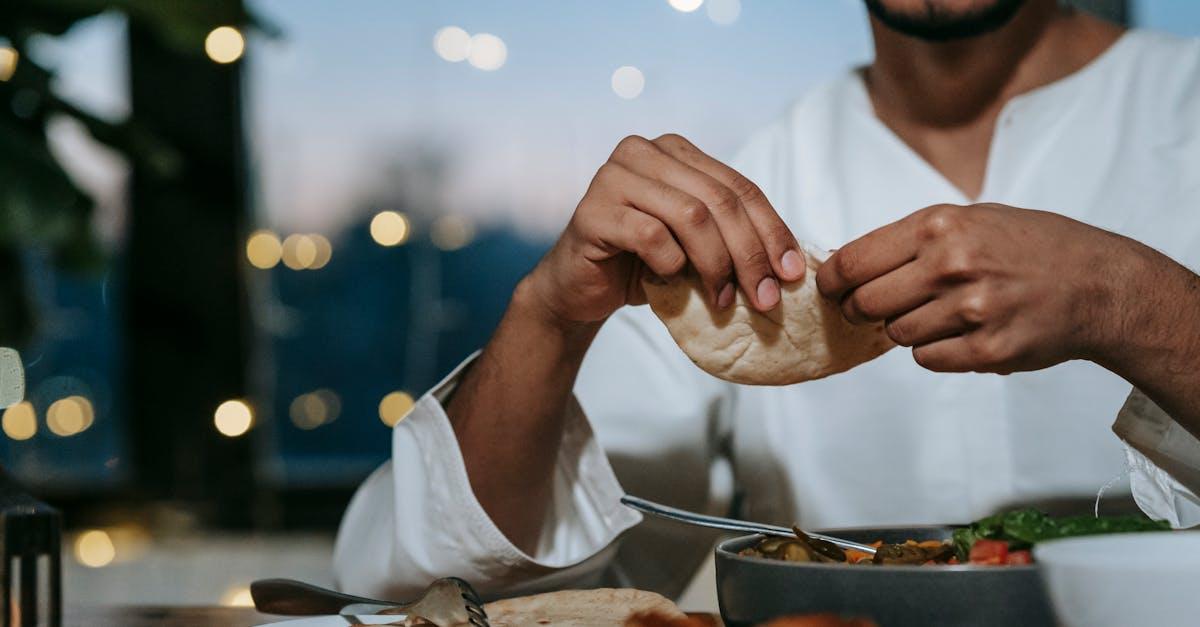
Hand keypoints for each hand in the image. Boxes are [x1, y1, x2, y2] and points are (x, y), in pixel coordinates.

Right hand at [525, 134, 805, 325]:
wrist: (578, 290)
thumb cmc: (641, 264)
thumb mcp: (696, 245)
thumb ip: (732, 236)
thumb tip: (790, 264)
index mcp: (675, 150)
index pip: (739, 186)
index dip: (772, 230)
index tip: (793, 272)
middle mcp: (643, 151)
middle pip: (719, 200)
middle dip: (750, 253)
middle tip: (766, 297)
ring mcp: (613, 176)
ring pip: (691, 215)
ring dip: (716, 264)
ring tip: (723, 300)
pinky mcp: (593, 210)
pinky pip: (652, 236)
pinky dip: (671, 264)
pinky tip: (670, 281)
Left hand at [815, 203, 1132, 373]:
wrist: (1097, 283)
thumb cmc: (1028, 246)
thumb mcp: (969, 219)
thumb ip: (910, 241)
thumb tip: (846, 265)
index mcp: (939, 226)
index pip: (853, 261)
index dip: (832, 280)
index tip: (830, 288)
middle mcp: (952, 265)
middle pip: (865, 303)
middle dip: (862, 309)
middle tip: (873, 308)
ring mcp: (971, 310)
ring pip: (896, 334)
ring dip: (906, 329)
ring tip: (941, 312)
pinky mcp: (987, 351)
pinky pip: (927, 359)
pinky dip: (935, 350)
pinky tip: (963, 332)